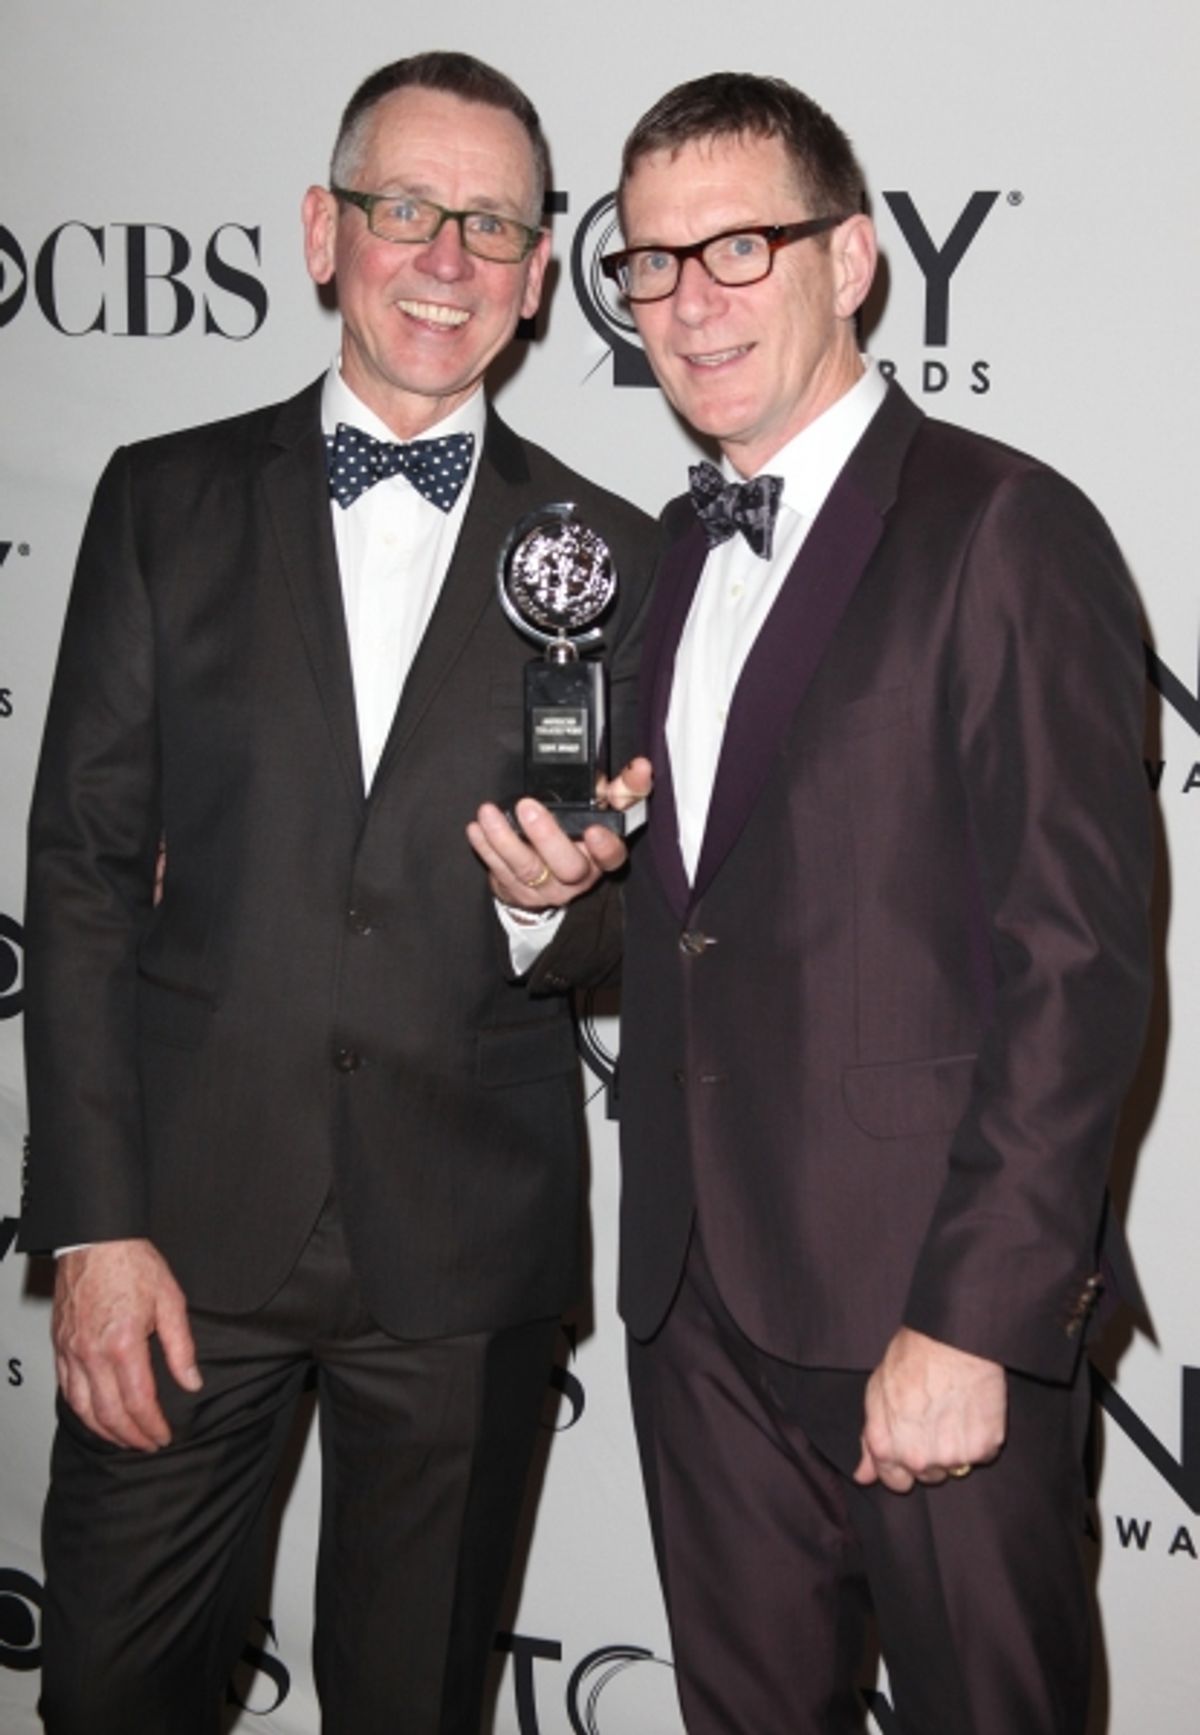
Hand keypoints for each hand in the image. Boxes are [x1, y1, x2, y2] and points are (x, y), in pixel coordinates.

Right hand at [53, 1239, 201, 1450]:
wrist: (96, 1240)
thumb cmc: (132, 1263)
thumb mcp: (170, 1300)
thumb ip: (181, 1347)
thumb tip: (191, 1381)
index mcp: (123, 1343)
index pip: (139, 1401)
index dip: (153, 1426)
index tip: (164, 1435)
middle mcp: (92, 1353)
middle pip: (110, 1413)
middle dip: (131, 1436)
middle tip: (148, 1444)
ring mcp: (72, 1351)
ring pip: (83, 1408)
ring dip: (105, 1430)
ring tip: (124, 1438)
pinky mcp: (60, 1345)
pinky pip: (66, 1389)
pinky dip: (81, 1411)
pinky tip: (94, 1416)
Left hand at [467, 757, 653, 910]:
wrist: (552, 876)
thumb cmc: (583, 834)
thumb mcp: (607, 811)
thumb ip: (625, 789)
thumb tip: (641, 766)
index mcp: (602, 856)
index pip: (612, 855)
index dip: (605, 846)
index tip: (594, 828)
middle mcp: (577, 876)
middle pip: (567, 865)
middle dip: (547, 837)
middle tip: (529, 808)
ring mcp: (546, 887)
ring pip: (527, 868)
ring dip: (504, 840)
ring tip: (488, 813)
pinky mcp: (518, 890)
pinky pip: (499, 871)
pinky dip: (485, 848)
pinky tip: (476, 829)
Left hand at [853, 1326, 1006, 1492]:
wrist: (952, 1338)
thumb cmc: (911, 1358)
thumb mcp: (877, 1392)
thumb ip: (870, 1439)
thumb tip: (863, 1477)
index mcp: (888, 1447)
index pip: (895, 1482)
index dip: (901, 1465)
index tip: (910, 1445)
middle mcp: (919, 1459)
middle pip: (927, 1476)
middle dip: (928, 1454)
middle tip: (933, 1418)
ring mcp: (953, 1457)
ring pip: (954, 1468)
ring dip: (954, 1447)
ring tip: (952, 1411)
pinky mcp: (984, 1448)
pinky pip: (981, 1455)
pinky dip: (979, 1438)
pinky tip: (971, 1410)